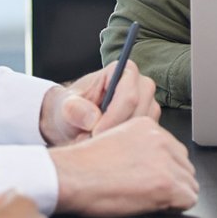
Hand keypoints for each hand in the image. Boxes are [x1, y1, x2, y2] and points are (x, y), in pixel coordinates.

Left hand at [38, 62, 160, 144]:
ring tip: (95, 141)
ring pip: (142, 129)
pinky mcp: (151, 123)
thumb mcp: (65, 106)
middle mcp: (143, 86)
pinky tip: (107, 145)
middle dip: (115, 131)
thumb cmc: (72, 107)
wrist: (75, 118)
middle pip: (139, 115)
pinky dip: (125, 146)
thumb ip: (75, 109)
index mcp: (125, 71)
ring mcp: (150, 105)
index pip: (128, 97)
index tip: (95, 133)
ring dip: (119, 140)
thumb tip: (92, 119)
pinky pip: (144, 139)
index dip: (112, 118)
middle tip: (91, 141)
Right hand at [49, 117, 198, 216]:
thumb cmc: (82, 165)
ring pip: (189, 183)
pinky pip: (188, 199)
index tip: (150, 179)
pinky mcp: (166, 184)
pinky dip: (175, 207)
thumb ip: (139, 148)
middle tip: (148, 192)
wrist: (71, 177)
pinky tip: (154, 206)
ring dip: (173, 195)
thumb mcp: (115, 141)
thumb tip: (152, 164)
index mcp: (148, 127)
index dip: (164, 170)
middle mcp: (161, 139)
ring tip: (147, 199)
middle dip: (171, 181)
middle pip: (184, 166)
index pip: (174, 151)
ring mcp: (166, 161)